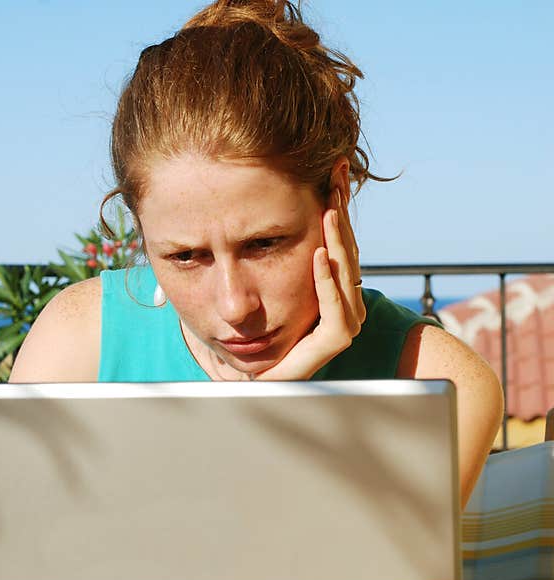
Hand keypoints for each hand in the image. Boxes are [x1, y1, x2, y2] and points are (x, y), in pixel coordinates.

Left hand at [257, 189, 365, 379]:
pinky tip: (318, 256)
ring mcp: (344, 321)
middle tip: (336, 178)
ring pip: (346, 273)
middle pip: (346, 250)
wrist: (260, 376)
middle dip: (341, 214)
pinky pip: (336, 309)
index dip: (338, 208)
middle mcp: (344, 301)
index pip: (339, 240)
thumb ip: (276, 257)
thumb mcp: (270, 285)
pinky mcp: (335, 341)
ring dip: (336, 241)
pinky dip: (327, 282)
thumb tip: (264, 213)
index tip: (333, 175)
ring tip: (329, 210)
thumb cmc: (264, 333)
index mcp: (332, 286)